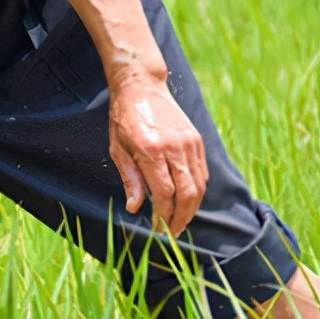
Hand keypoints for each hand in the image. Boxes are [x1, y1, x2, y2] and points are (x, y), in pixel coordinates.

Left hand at [109, 78, 208, 236]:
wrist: (141, 86)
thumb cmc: (123, 118)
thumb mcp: (117, 149)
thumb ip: (130, 179)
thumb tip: (135, 207)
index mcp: (151, 151)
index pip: (164, 193)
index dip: (162, 215)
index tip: (156, 228)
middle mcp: (175, 148)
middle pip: (187, 194)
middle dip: (181, 218)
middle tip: (173, 232)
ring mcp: (189, 143)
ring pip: (199, 185)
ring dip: (191, 208)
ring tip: (180, 221)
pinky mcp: (197, 140)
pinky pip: (202, 172)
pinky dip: (197, 190)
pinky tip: (187, 200)